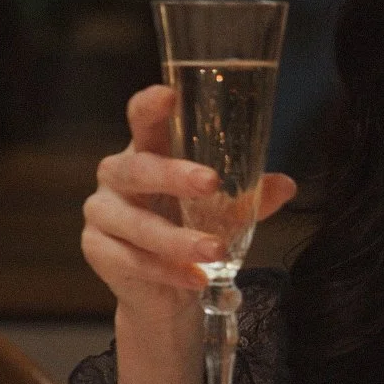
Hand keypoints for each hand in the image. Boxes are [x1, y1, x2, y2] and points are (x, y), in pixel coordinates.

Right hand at [81, 84, 297, 316]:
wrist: (163, 289)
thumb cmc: (188, 228)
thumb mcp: (221, 211)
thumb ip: (248, 198)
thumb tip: (286, 185)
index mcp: (146, 152)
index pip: (141, 120)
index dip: (150, 106)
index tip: (169, 94)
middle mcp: (117, 177)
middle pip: (137, 168)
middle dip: (174, 175)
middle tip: (211, 183)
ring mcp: (102, 213)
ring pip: (137, 223)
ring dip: (178, 238)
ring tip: (216, 250)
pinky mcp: (97, 250)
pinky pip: (133, 260)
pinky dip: (168, 271)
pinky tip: (197, 278)